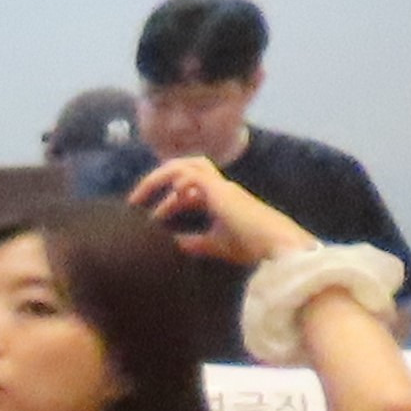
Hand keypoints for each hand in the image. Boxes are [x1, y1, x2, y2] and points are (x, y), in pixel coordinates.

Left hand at [130, 152, 310, 266]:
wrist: (275, 244)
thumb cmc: (250, 245)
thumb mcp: (213, 245)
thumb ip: (193, 243)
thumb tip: (172, 245)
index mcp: (220, 198)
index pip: (188, 190)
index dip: (166, 203)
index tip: (147, 220)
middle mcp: (220, 188)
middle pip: (187, 168)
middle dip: (158, 179)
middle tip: (135, 199)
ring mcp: (221, 186)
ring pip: (189, 164)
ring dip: (160, 176)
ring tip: (140, 194)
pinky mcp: (220, 190)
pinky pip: (192, 175)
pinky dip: (175, 181)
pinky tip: (166, 197)